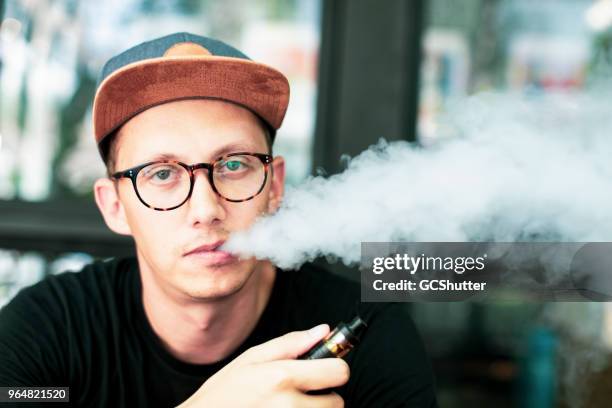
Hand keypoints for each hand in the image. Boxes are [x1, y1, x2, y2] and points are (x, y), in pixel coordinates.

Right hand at [177, 324, 348, 406]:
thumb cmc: (223, 393)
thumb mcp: (251, 359)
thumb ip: (291, 343)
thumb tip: (323, 330)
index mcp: (282, 377)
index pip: (339, 372)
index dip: (333, 369)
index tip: (324, 371)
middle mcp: (289, 405)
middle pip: (337, 402)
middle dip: (324, 396)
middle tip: (302, 393)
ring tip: (290, 406)